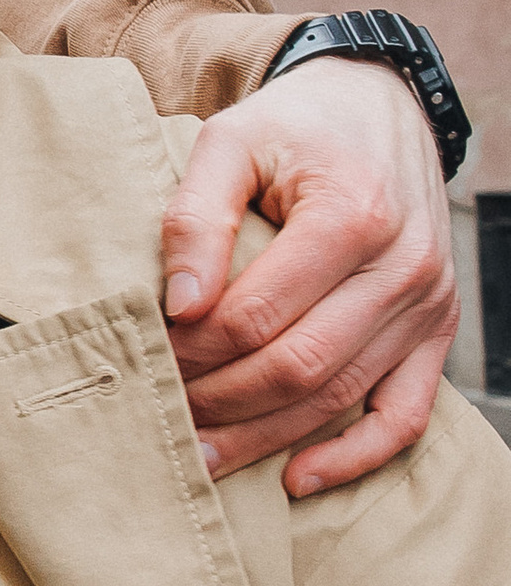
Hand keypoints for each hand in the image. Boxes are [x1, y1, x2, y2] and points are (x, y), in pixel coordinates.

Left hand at [161, 60, 458, 495]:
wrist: (380, 107)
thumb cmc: (295, 127)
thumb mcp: (231, 141)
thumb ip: (196, 216)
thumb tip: (180, 306)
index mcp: (352, 214)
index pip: (257, 314)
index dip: (195, 349)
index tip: (149, 357)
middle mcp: (402, 266)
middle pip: (298, 365)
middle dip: (221, 399)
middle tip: (163, 412)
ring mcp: (427, 305)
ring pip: (340, 397)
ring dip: (265, 437)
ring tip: (201, 455)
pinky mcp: (436, 330)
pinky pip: (407, 415)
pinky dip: (356, 457)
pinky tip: (296, 478)